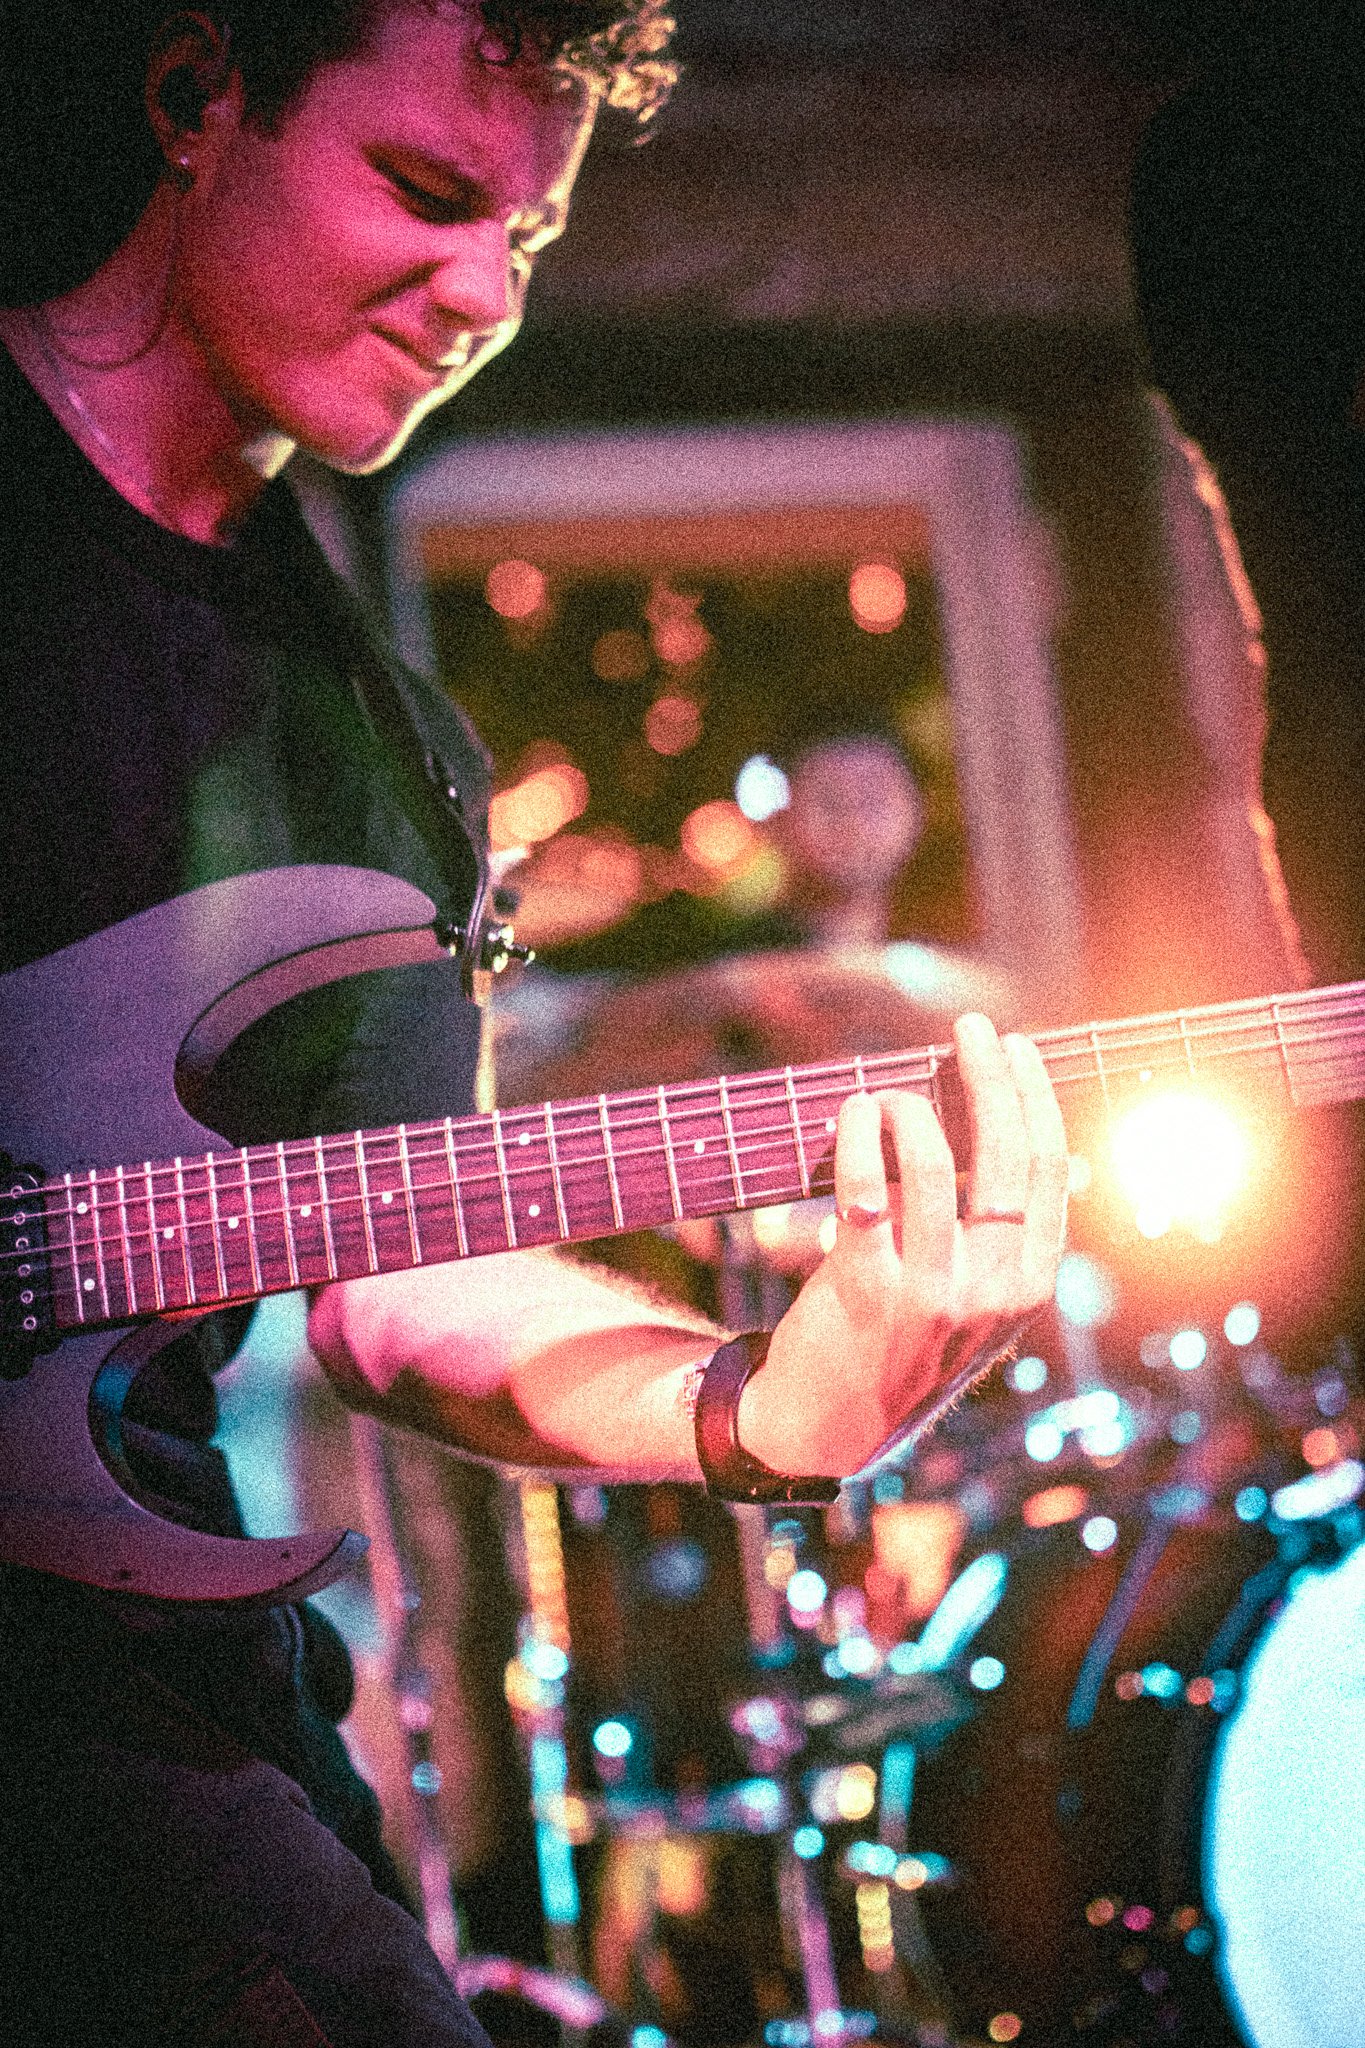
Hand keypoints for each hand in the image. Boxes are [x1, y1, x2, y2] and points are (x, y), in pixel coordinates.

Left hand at [737, 1013, 1067, 1477]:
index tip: (1018, 1050)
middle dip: (991, 1079)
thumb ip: (989, 1237)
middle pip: (1003, 1160)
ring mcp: (928, 1292)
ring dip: (908, 1109)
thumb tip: (988, 1128)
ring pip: (930, 1167)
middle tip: (973, 1028)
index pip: (1048, 1174)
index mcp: (1025, 1287)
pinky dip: (858, 1136)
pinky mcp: (863, 1287)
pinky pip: (865, 1188)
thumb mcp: (971, 1305)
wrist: (826, 1426)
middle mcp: (988, 1291)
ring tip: (887, 1092)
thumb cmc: (899, 1346)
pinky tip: (854, 1113)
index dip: (1036, 1101)